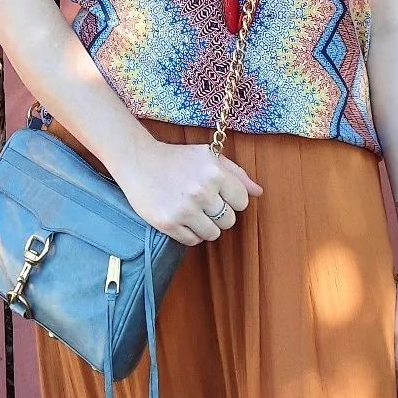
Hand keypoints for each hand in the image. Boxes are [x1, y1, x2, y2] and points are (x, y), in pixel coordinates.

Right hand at [113, 139, 263, 246]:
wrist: (139, 161)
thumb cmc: (177, 158)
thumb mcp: (208, 157)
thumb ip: (237, 174)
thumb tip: (258, 192)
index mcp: (214, 172)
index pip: (242, 202)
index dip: (232, 200)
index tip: (219, 194)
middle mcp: (201, 191)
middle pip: (229, 221)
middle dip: (219, 214)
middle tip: (203, 202)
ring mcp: (184, 209)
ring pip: (213, 234)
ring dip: (205, 225)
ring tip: (192, 210)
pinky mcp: (168, 223)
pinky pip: (193, 241)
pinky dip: (189, 233)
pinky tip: (180, 217)